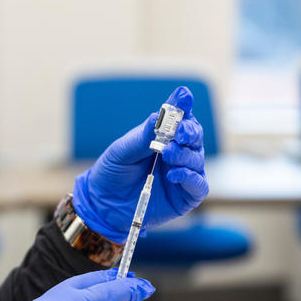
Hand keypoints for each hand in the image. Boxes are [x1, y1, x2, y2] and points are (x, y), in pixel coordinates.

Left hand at [72, 86, 208, 242]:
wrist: (102, 204)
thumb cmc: (112, 173)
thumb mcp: (122, 151)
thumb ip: (143, 137)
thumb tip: (158, 116)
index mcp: (163, 137)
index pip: (179, 118)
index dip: (183, 107)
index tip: (183, 96)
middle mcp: (177, 153)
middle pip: (194, 136)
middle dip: (189, 131)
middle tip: (179, 132)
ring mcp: (184, 175)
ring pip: (196, 159)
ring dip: (184, 154)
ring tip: (168, 154)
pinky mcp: (185, 197)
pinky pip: (198, 185)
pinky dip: (190, 177)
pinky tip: (174, 174)